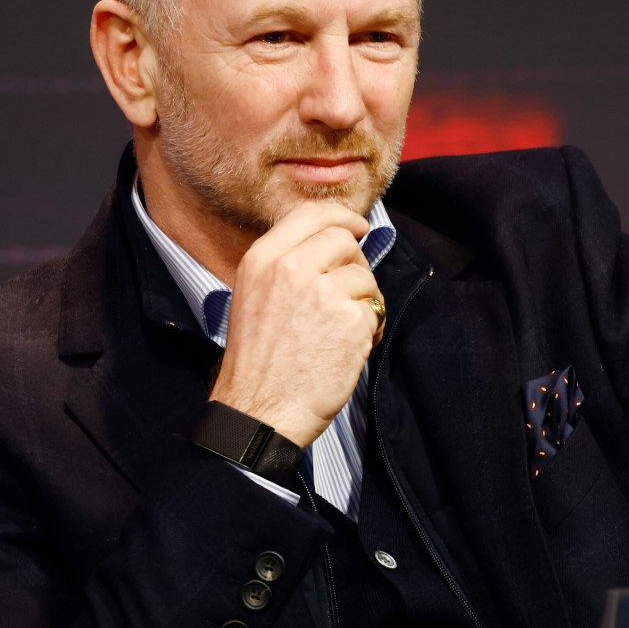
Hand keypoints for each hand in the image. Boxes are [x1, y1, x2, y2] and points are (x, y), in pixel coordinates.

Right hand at [209, 202, 385, 446]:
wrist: (258, 414)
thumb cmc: (258, 364)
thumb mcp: (254, 297)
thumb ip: (286, 265)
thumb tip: (335, 242)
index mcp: (263, 259)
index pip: (312, 213)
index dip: (342, 216)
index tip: (357, 227)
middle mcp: (291, 269)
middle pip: (344, 240)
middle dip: (354, 265)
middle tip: (348, 294)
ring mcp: (322, 293)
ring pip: (364, 277)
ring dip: (364, 301)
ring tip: (343, 330)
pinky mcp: (350, 321)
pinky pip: (375, 310)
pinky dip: (370, 329)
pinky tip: (350, 349)